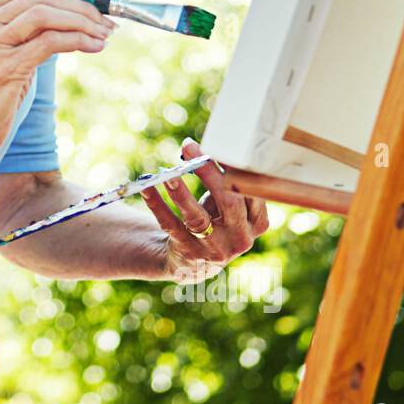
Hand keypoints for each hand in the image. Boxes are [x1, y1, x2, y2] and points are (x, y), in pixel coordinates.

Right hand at [0, 0, 117, 161]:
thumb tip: (80, 13)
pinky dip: (78, 41)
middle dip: (83, 4)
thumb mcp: (10, 51)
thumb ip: (33, 30)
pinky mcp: (3, 66)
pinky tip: (94, 47)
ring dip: (83, 21)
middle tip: (108, 19)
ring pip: (46, 14)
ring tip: (104, 34)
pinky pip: (49, 42)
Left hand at [139, 137, 269, 283]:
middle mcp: (241, 238)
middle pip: (229, 202)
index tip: (219, 143)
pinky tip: (147, 188)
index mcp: (257, 223)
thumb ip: (226, 182)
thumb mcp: (228, 206)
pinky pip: (170, 225)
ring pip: (197, 218)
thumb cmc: (215, 221)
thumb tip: (201, 147)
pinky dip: (157, 205)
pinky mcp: (188, 253)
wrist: (194, 260)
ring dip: (181, 194)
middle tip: (190, 148)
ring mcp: (215, 250)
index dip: (234, 166)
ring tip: (168, 174)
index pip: (251, 191)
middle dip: (209, 172)